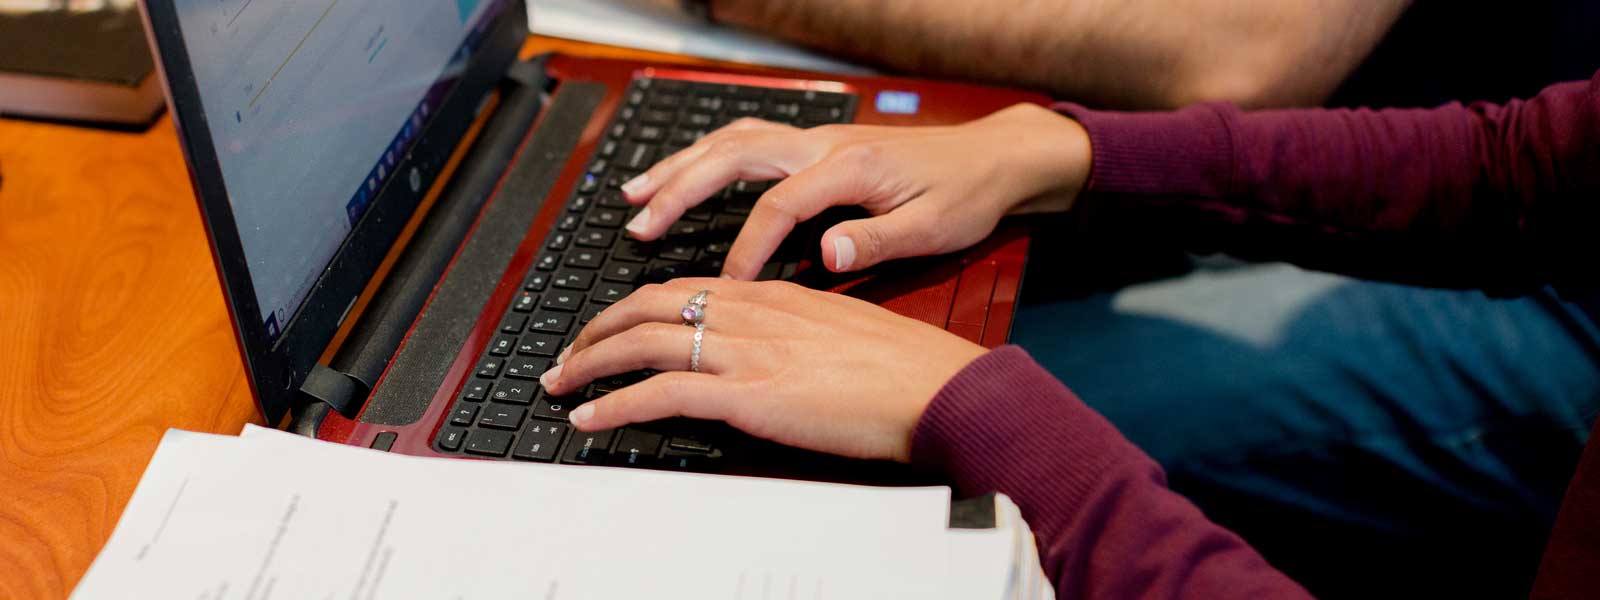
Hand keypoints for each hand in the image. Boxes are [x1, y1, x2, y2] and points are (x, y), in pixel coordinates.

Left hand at [538, 278, 988, 461]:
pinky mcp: (747, 393)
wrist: (938, 386)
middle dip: (598, 327)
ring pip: (643, 340)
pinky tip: (590, 418)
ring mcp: (746, 350)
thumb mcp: (842, 332)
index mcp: (774, 295)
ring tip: (560, 383)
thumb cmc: (906, 368)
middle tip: (570, 352)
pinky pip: (661, 393)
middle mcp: (751, 312)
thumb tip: (768, 352)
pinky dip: (616, 404)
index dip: (638, 305)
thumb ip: (795, 333)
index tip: (613, 324)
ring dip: (590, 362)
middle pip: (650, 303)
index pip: (687, 288)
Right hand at [618, 103, 1090, 279]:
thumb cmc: (967, 196)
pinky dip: (707, 159)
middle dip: (680, 189)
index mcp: (849, 166)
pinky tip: (684, 178)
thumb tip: (826, 254)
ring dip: (681, 166)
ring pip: (733, 141)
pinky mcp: (818, 146)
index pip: (777, 204)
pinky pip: (748, 143)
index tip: (724, 290)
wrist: (994, 159)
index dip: (745, 247)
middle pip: (734, 156)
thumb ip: (877, 241)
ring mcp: (818, 140)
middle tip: (637, 224)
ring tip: (635, 195)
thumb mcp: (934, 229)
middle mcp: (824, 144)